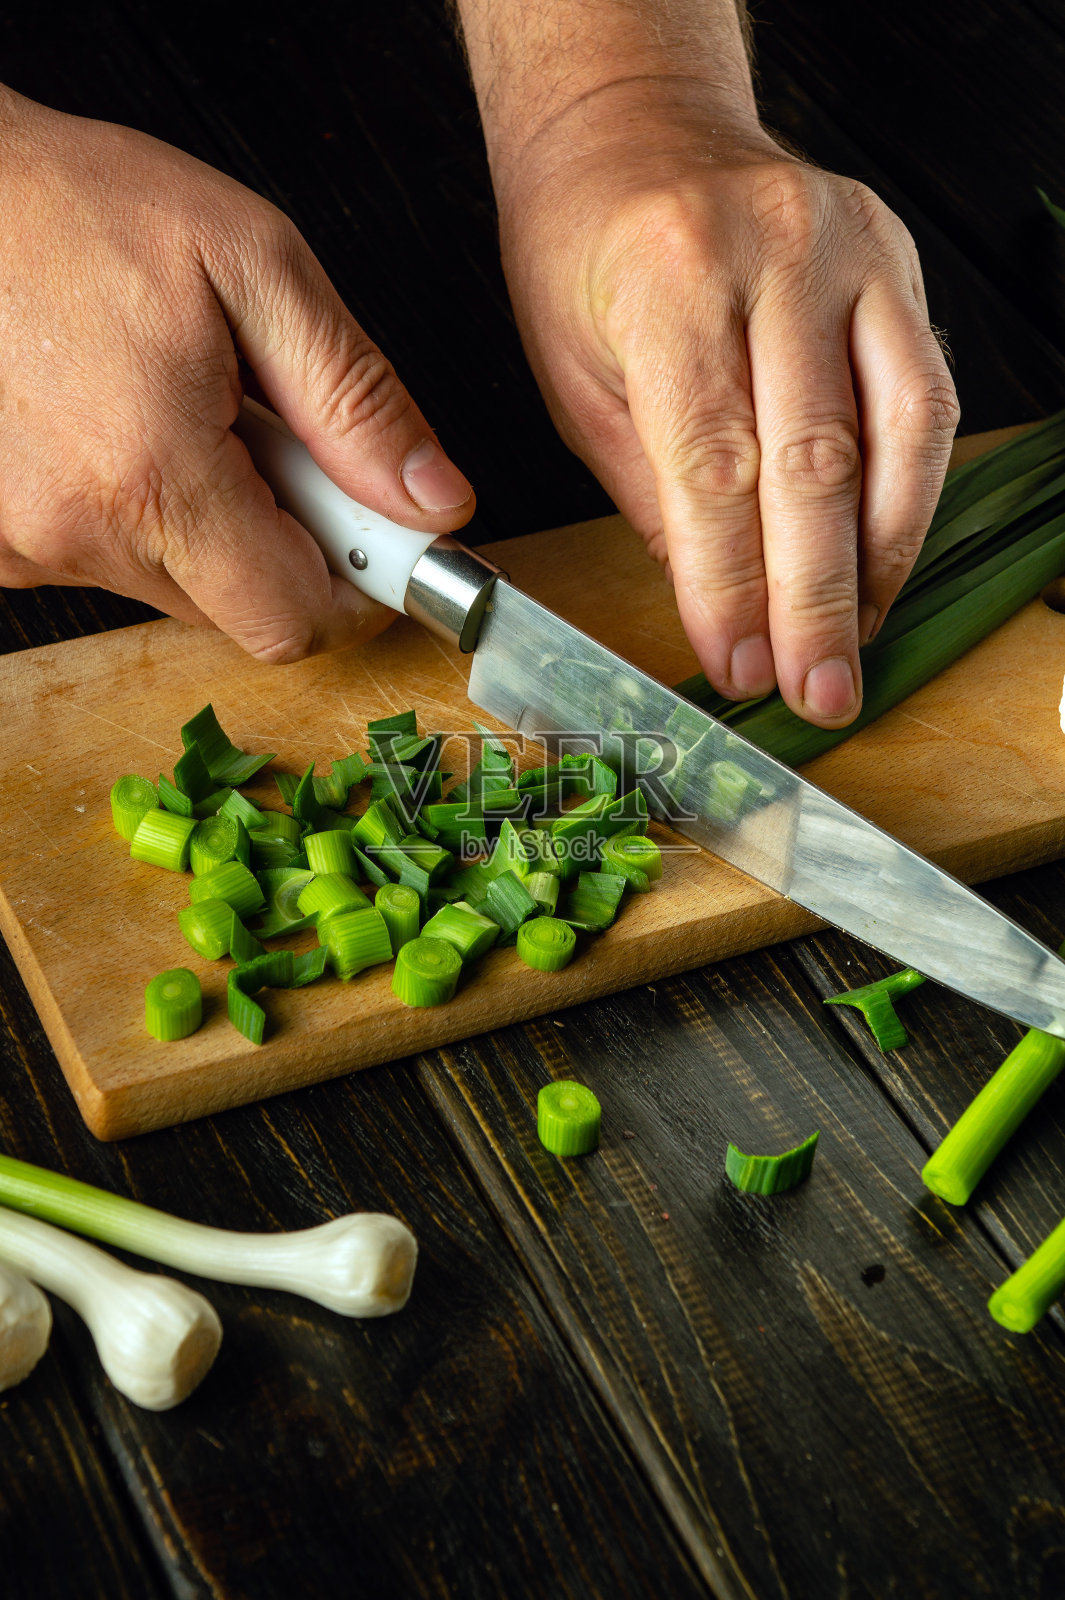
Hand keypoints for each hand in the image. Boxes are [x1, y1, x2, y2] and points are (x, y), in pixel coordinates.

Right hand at [0, 89, 473, 660]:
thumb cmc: (82, 210)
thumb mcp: (258, 270)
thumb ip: (357, 402)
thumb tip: (434, 503)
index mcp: (155, 477)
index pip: (293, 622)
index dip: (356, 591)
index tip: (377, 539)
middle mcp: (79, 532)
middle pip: (240, 607)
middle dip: (284, 539)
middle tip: (268, 434)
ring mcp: (24, 545)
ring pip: (178, 586)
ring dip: (208, 521)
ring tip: (179, 412)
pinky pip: (110, 559)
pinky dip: (142, 511)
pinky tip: (127, 429)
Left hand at [493, 86, 958, 726]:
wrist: (635, 130)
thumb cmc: (585, 255)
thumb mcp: (575, 378)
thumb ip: (651, 492)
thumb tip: (716, 606)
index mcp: (671, 280)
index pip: (712, 465)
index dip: (730, 584)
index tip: (737, 668)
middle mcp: (775, 253)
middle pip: (811, 460)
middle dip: (815, 599)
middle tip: (817, 690)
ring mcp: (851, 251)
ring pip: (894, 433)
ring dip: (880, 560)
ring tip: (857, 645)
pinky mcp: (897, 262)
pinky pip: (925, 398)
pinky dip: (911, 495)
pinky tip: (884, 563)